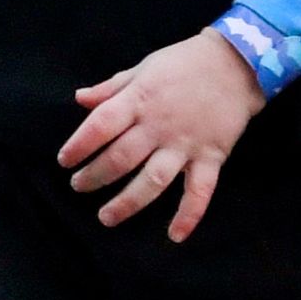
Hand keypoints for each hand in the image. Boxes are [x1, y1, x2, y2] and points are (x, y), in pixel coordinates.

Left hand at [60, 30, 263, 239]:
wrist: (236, 63)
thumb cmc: (184, 63)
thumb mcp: (143, 68)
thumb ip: (111, 87)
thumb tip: (79, 99)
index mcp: (139, 100)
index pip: (101, 126)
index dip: (79, 145)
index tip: (64, 160)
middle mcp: (159, 126)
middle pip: (120, 158)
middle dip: (94, 177)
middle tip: (78, 186)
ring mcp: (185, 144)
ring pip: (152, 180)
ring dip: (127, 203)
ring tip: (106, 217)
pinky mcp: (211, 157)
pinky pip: (200, 191)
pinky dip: (189, 215)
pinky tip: (174, 236)